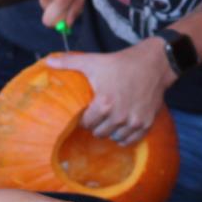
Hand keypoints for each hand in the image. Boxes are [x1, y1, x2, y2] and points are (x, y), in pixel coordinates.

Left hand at [50, 45, 170, 146]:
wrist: (154, 63)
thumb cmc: (122, 62)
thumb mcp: (94, 61)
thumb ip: (69, 63)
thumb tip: (48, 62)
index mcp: (104, 103)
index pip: (86, 123)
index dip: (84, 118)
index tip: (87, 112)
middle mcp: (119, 116)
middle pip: (99, 132)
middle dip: (97, 125)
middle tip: (98, 116)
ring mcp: (134, 121)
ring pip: (114, 138)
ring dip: (111, 131)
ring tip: (110, 121)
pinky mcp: (146, 123)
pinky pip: (131, 140)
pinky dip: (125, 137)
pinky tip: (122, 128)